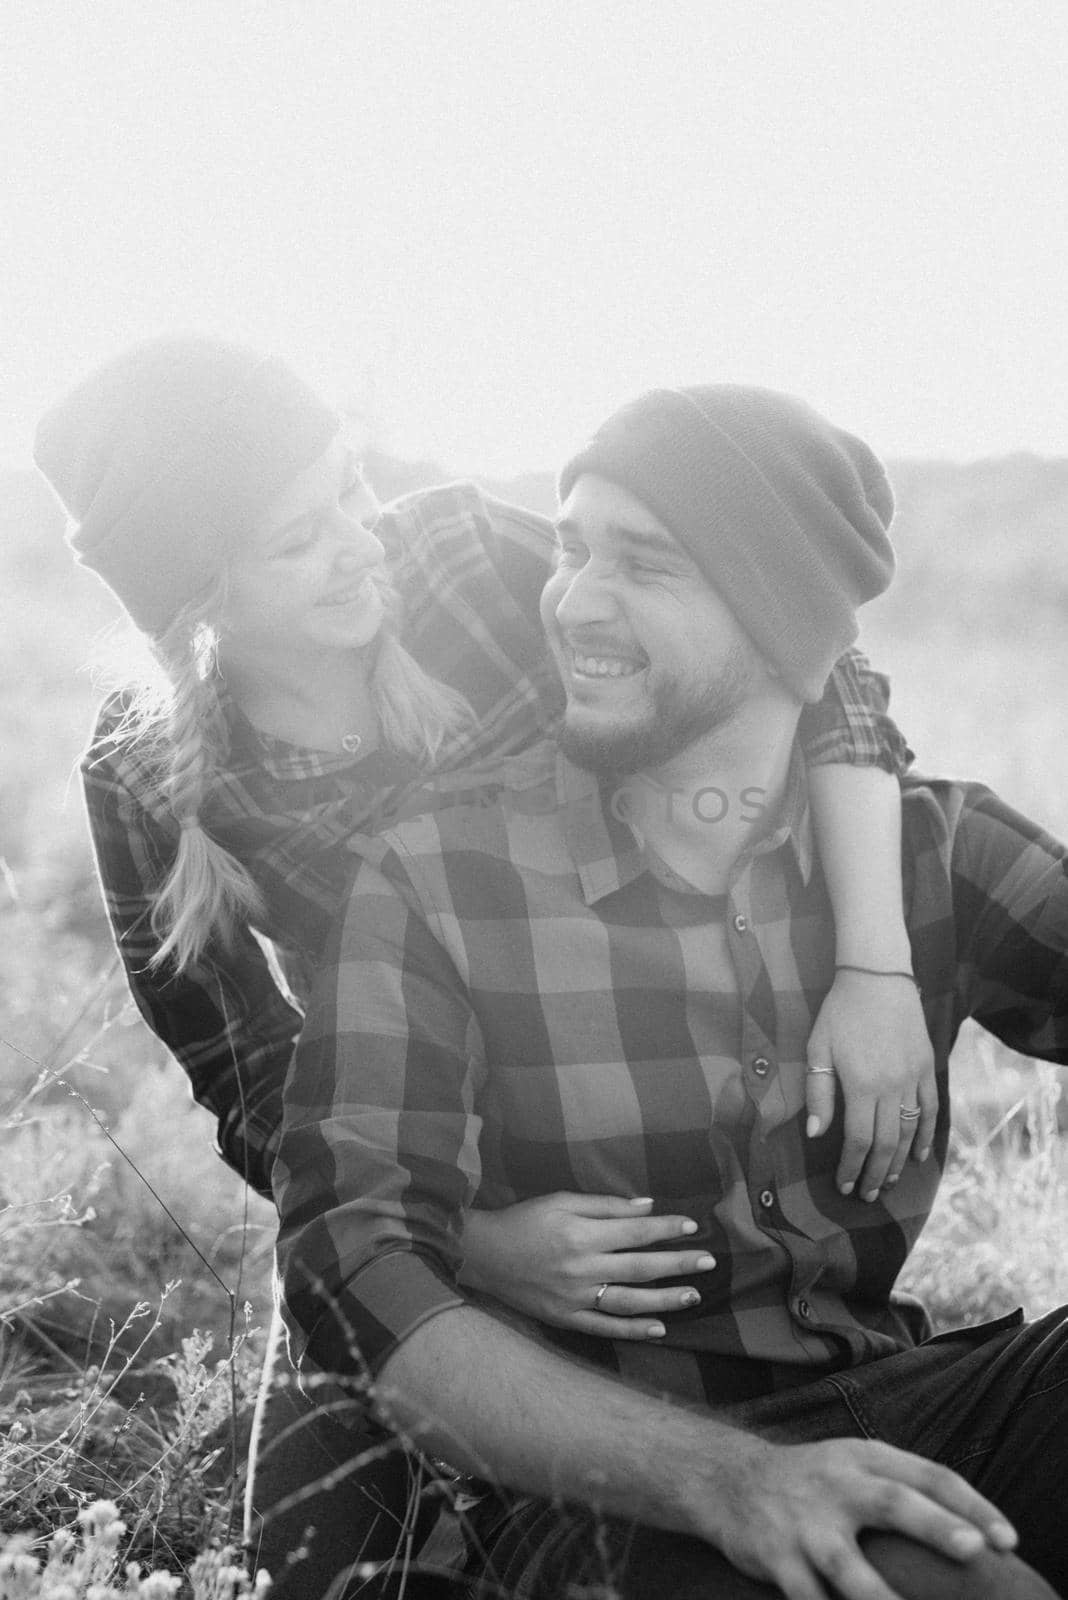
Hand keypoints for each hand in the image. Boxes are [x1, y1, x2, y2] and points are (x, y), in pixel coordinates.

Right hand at [458, 1192, 715, 1339]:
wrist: (483, 1254)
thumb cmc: (524, 1220)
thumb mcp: (561, 1200)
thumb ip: (605, 1205)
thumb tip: (647, 1207)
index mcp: (581, 1234)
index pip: (634, 1232)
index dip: (666, 1228)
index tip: (692, 1227)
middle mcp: (581, 1268)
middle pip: (640, 1267)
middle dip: (677, 1263)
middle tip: (708, 1262)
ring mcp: (574, 1298)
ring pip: (628, 1302)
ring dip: (664, 1299)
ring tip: (693, 1295)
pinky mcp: (565, 1318)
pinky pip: (604, 1327)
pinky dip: (632, 1329)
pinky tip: (658, 1328)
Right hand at [697, 1435, 1016, 1599]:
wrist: (728, 1479)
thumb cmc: (813, 1480)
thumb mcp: (854, 1464)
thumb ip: (903, 1486)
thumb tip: (971, 1531)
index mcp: (863, 1459)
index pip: (928, 1474)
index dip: (970, 1505)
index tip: (1007, 1539)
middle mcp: (836, 1485)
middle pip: (890, 1501)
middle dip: (932, 1525)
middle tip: (972, 1548)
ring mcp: (804, 1523)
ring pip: (845, 1564)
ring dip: (879, 1596)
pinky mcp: (776, 1557)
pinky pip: (806, 1597)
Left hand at [805, 969, 937, 1200]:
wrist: (878, 978)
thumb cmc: (840, 1012)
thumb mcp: (818, 1048)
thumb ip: (819, 1093)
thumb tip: (817, 1134)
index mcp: (862, 1084)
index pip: (859, 1140)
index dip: (852, 1166)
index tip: (844, 1185)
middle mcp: (892, 1087)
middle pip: (887, 1143)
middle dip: (877, 1173)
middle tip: (867, 1195)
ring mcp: (913, 1078)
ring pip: (910, 1132)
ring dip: (900, 1162)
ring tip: (890, 1182)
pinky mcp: (928, 1067)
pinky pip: (931, 1109)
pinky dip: (928, 1135)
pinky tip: (922, 1155)